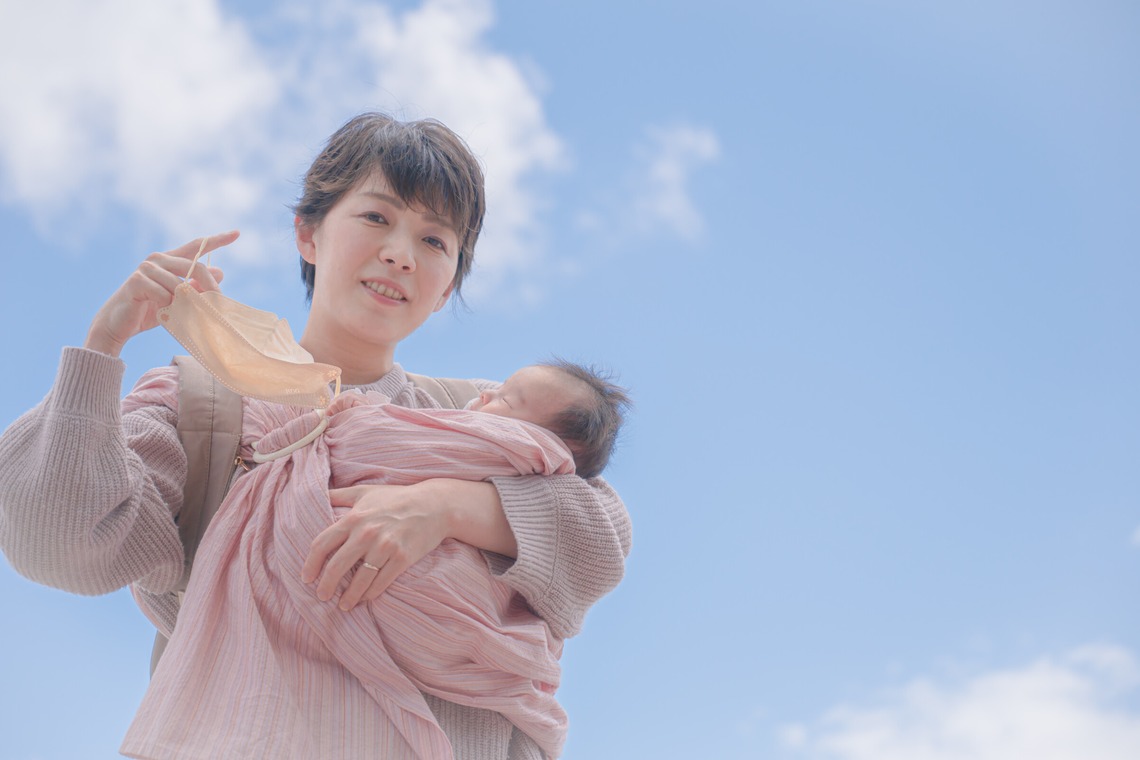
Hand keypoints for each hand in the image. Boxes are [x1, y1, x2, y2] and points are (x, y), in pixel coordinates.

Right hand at [84, 231, 237, 355]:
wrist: (119, 324)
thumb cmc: (150, 310)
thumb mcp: (179, 298)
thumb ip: (196, 285)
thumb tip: (221, 271)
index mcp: (169, 260)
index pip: (196, 246)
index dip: (217, 240)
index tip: (237, 233)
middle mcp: (157, 259)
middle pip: (196, 267)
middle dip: (210, 287)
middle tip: (218, 302)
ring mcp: (146, 268)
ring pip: (180, 285)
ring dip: (185, 303)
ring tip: (178, 313)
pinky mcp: (136, 281)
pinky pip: (164, 295)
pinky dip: (167, 307)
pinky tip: (160, 312)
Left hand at [302, 483, 450, 610]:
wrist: (435, 505)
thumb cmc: (397, 498)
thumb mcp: (365, 491)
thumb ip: (339, 495)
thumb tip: (317, 496)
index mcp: (354, 518)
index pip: (322, 544)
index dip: (310, 564)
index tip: (306, 578)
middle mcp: (366, 533)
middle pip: (336, 566)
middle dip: (326, 586)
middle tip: (322, 596)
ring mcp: (385, 546)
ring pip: (359, 580)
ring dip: (349, 596)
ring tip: (344, 605)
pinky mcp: (402, 558)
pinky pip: (381, 582)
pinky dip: (370, 594)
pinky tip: (365, 598)